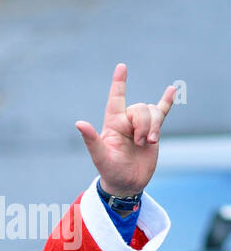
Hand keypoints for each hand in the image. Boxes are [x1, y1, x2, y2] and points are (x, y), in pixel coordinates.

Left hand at [75, 63, 176, 195]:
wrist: (128, 183)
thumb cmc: (110, 172)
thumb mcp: (100, 157)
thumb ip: (91, 140)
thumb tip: (79, 123)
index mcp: (112, 124)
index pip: (115, 99)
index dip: (119, 83)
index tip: (122, 67)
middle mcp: (126, 122)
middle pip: (140, 108)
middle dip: (144, 124)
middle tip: (140, 143)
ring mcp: (140, 126)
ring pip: (153, 112)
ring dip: (154, 126)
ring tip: (148, 143)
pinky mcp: (153, 131)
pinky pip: (162, 112)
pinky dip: (167, 102)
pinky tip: (172, 90)